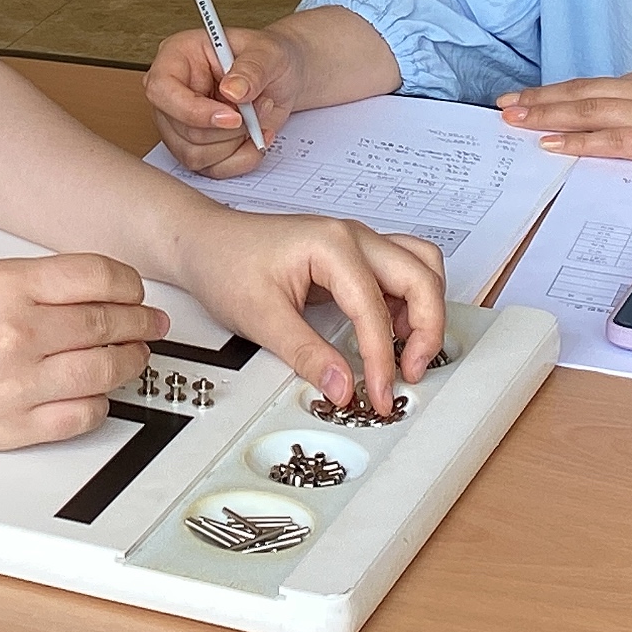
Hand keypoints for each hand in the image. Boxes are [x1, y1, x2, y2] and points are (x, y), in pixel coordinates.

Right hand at [0, 254, 165, 450]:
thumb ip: (34, 284)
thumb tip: (91, 293)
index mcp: (8, 284)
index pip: (99, 276)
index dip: (129, 284)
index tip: (135, 290)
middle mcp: (18, 331)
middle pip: (110, 323)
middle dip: (140, 323)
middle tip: (151, 324)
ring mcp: (18, 383)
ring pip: (105, 370)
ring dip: (129, 363)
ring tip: (133, 357)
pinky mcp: (13, 427)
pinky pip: (81, 416)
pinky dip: (99, 404)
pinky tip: (97, 395)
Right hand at [146, 25, 302, 176]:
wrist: (281, 77)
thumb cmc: (267, 57)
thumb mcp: (267, 53)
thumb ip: (251, 69)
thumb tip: (232, 91)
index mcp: (176, 57)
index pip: (162, 90)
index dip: (193, 110)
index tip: (233, 116)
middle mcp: (173, 92)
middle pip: (183, 130)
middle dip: (229, 129)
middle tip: (259, 107)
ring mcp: (180, 123)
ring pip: (195, 155)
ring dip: (236, 143)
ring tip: (257, 118)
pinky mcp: (196, 147)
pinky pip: (211, 168)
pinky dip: (241, 159)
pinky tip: (255, 138)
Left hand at [172, 209, 446, 416]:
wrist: (204, 241)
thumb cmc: (225, 263)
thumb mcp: (260, 317)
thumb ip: (306, 354)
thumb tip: (342, 387)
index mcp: (332, 244)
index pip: (374, 309)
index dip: (381, 359)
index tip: (377, 395)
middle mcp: (354, 236)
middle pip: (421, 275)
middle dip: (427, 328)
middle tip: (410, 374)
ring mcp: (357, 243)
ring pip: (420, 267)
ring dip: (424, 310)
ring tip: (406, 353)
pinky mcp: (353, 256)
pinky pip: (401, 273)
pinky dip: (409, 304)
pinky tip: (390, 334)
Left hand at [498, 63, 631, 175]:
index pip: (606, 85)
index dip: (566, 91)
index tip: (534, 95)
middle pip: (588, 92)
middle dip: (542, 100)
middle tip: (504, 106)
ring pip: (592, 111)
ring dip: (548, 116)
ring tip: (514, 121)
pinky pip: (616, 140)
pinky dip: (580, 141)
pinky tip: (554, 145)